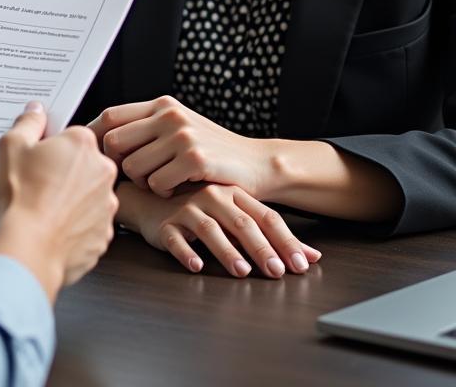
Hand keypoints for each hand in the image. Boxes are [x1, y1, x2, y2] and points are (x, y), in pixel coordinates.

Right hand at [0, 102, 118, 299]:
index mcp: (82, 144)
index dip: (49, 148)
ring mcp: (106, 207)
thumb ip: (28, 123)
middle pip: (82, 165)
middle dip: (62, 172)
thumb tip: (36, 111)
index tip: (35, 159)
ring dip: (69, 200)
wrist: (27, 250)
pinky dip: (72, 227)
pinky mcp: (103, 237)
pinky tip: (50, 229)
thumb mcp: (11, 146)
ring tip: (40, 211)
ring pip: (86, 196)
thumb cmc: (20, 198)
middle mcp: (102, 172)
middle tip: (34, 185)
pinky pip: (87, 224)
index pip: (70, 136)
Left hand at [90, 96, 271, 197]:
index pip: (110, 116)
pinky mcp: (195, 158)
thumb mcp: (178, 128)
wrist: (257, 163)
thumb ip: (147, 128)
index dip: (94, 137)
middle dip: (115, 163)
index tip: (89, 154)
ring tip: (159, 182)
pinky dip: (161, 192)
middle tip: (129, 176)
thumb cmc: (212, 151)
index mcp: (161, 105)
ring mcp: (182, 135)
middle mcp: (169, 115)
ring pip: (132, 166)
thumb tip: (101, 139)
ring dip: (141, 182)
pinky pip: (156, 182)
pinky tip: (174, 189)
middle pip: (114, 141)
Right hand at [118, 181, 321, 277]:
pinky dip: (186, 251)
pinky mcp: (165, 223)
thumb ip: (272, 236)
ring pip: (210, 229)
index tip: (301, 265)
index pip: (265, 216)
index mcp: (233, 194)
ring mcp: (186, 208)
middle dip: (261, 248)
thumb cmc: (200, 208)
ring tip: (241, 270)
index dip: (285, 240)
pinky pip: (175, 237)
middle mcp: (212, 197)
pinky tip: (196, 265)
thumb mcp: (237, 217)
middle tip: (276, 271)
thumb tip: (313, 257)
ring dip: (226, 250)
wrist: (152, 198)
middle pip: (241, 222)